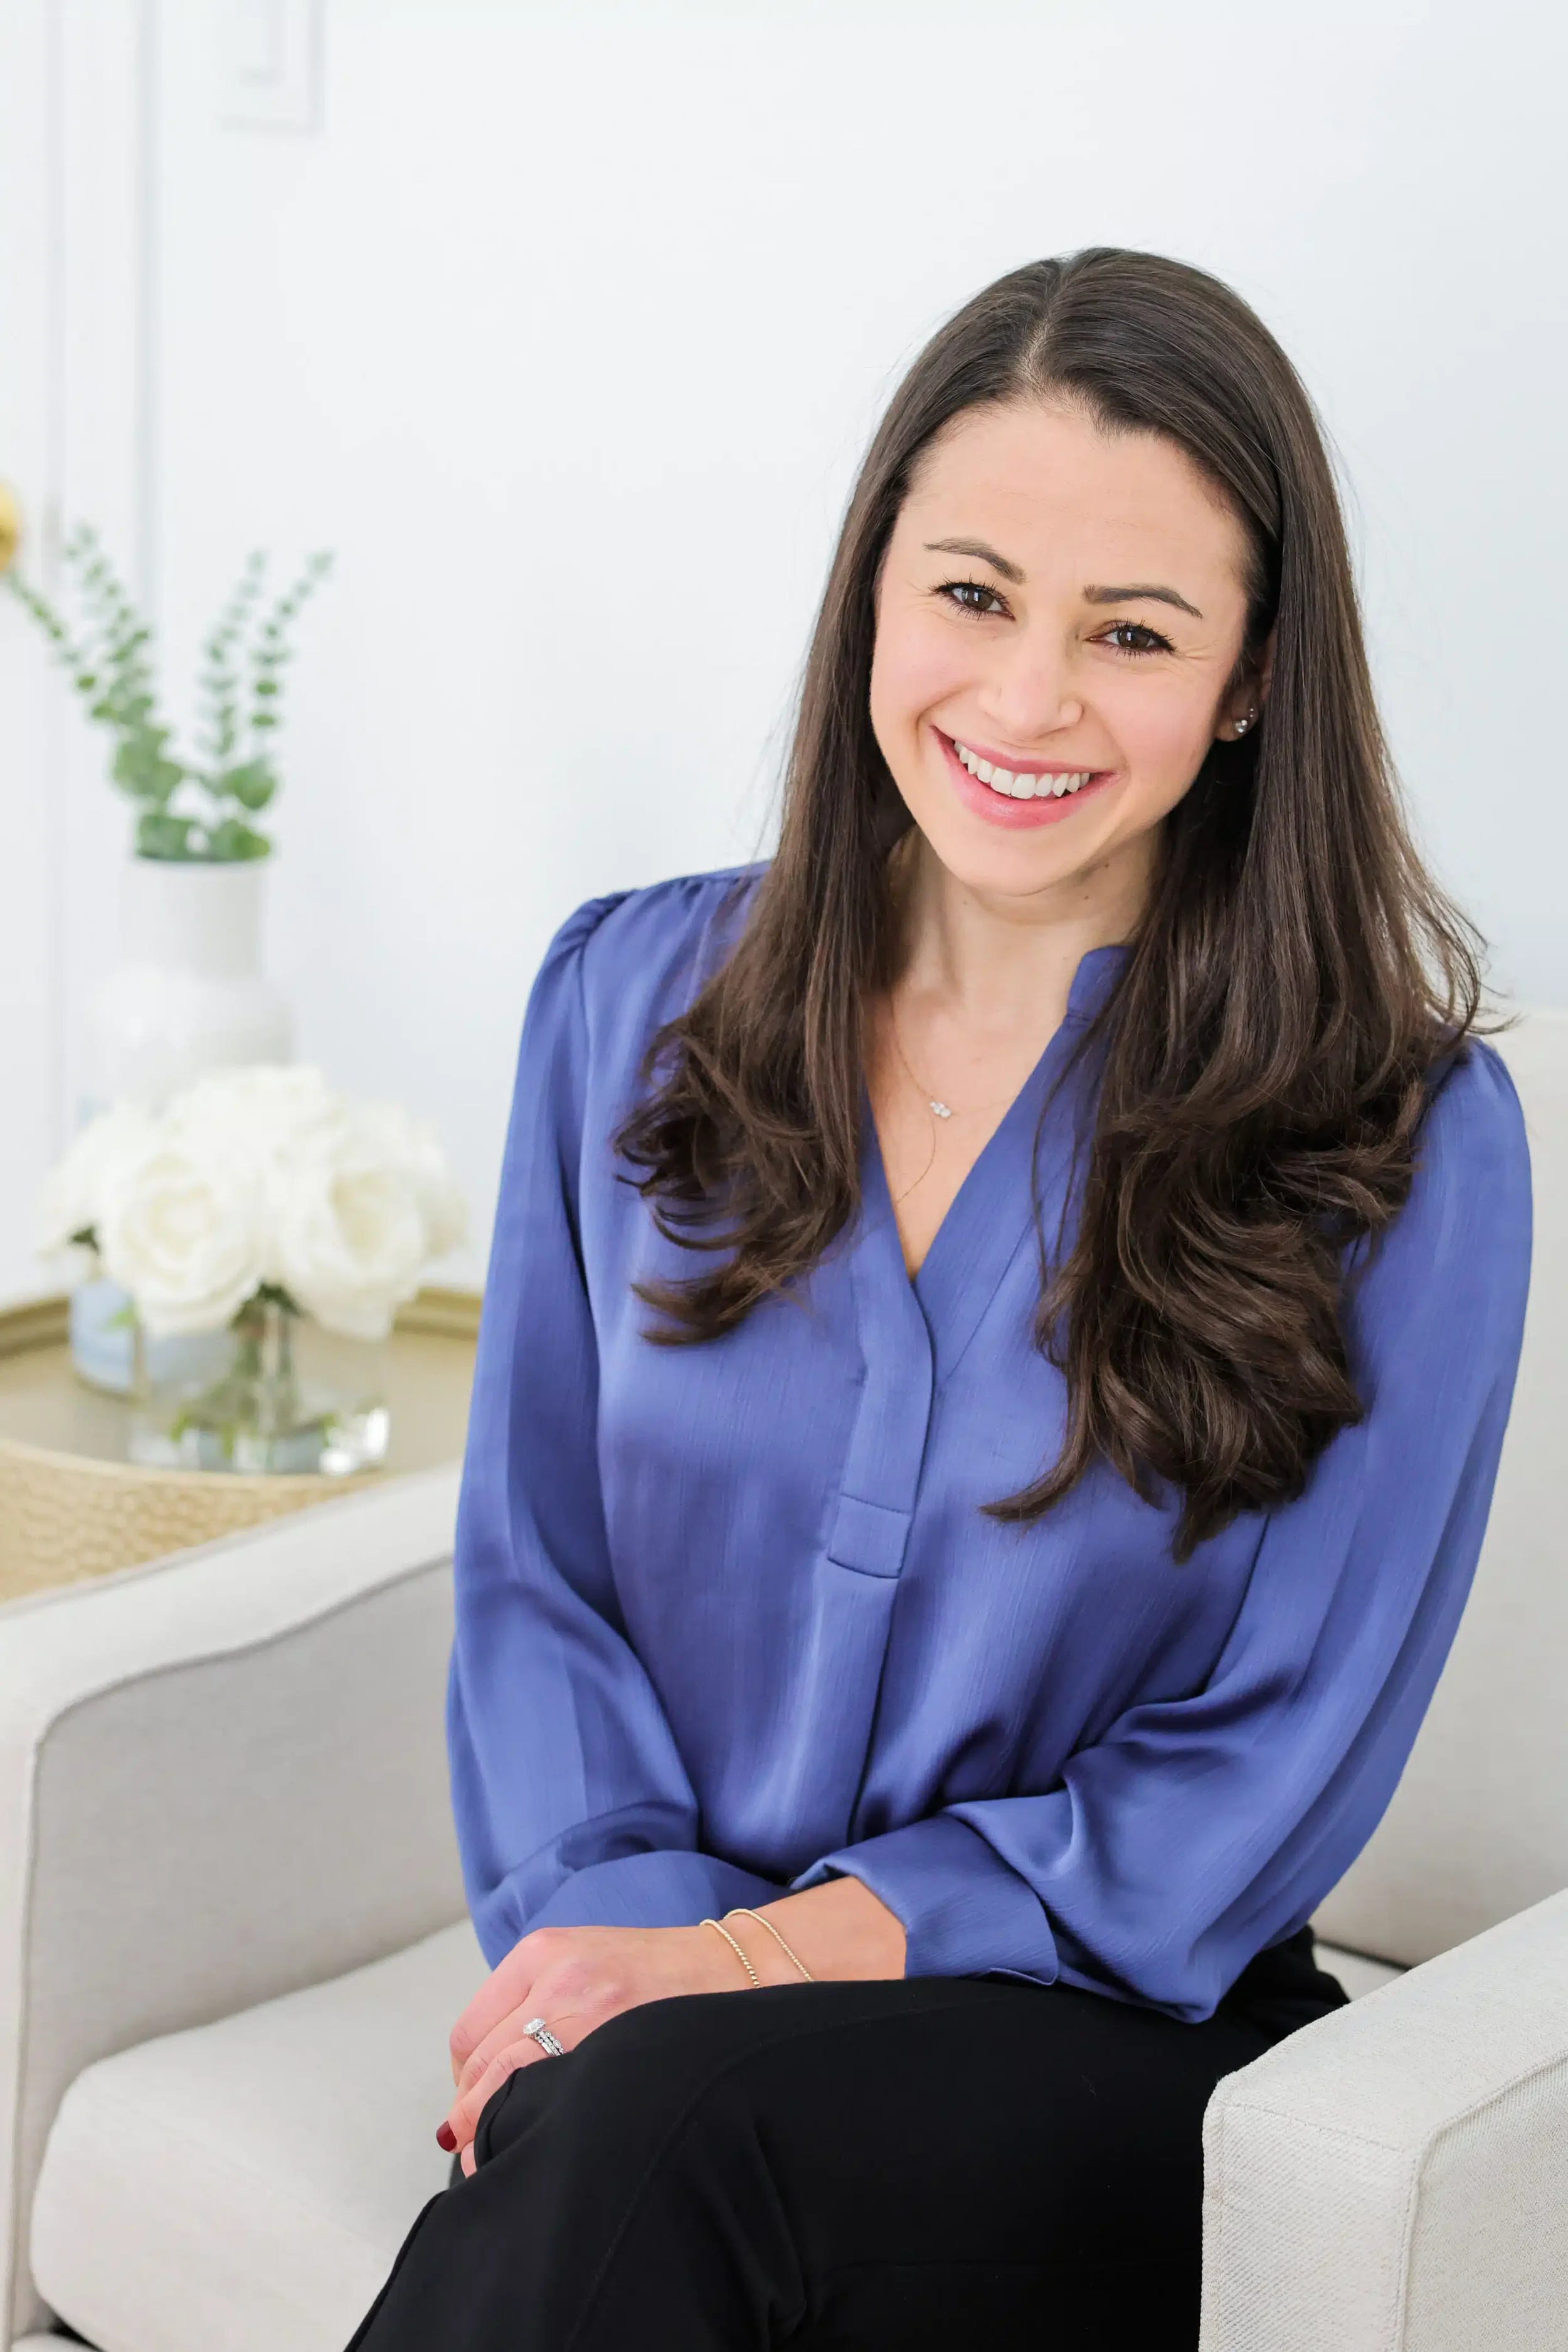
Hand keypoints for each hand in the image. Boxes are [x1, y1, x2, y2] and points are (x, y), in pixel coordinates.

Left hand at [439, 1879, 905, 2173]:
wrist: (736, 1970)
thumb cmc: (659, 1978)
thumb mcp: (585, 1966)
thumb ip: (533, 2007)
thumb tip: (476, 2091)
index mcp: (542, 1954)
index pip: (469, 2037)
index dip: (466, 2086)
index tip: (473, 2112)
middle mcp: (557, 1979)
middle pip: (480, 2068)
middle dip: (474, 2116)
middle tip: (482, 2146)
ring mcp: (586, 2014)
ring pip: (504, 2092)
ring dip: (493, 2132)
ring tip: (506, 2155)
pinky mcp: (619, 2045)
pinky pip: (549, 2105)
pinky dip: (533, 2133)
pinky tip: (544, 2147)